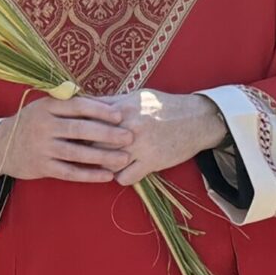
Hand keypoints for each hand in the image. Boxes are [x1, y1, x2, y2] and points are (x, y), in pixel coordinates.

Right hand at [0, 96, 132, 184]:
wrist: (2, 145)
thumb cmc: (33, 123)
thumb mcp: (45, 107)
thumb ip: (71, 105)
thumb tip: (107, 103)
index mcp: (47, 107)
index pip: (78, 106)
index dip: (100, 111)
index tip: (120, 116)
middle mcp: (43, 126)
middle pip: (80, 130)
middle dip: (107, 134)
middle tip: (129, 137)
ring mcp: (42, 148)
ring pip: (77, 153)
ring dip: (102, 156)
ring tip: (124, 158)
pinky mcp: (41, 167)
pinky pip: (69, 172)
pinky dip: (89, 175)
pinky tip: (106, 176)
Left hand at [92, 90, 229, 185]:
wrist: (197, 119)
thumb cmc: (164, 106)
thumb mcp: (136, 96)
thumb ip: (110, 102)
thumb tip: (83, 102)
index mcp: (123, 109)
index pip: (89, 122)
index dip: (80, 130)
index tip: (77, 134)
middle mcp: (129, 127)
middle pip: (93, 144)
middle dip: (88, 149)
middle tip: (88, 152)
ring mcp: (140, 146)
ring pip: (106, 162)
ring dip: (103, 165)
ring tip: (105, 162)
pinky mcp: (151, 163)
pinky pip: (124, 178)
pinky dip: (120, 177)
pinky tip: (123, 171)